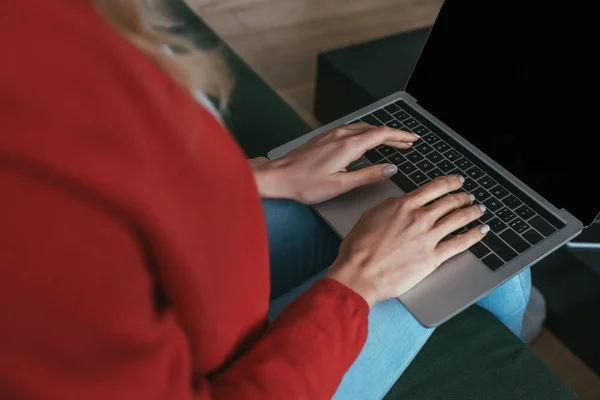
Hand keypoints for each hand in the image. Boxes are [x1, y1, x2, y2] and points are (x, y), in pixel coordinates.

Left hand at [251, 123, 418, 203]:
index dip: (401, 136)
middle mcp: (341, 136)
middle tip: (408, 143)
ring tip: (391, 142)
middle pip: (375, 129)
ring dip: (380, 133)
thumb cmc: (304, 183)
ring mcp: (332, 134)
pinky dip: (366, 133)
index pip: (382, 135)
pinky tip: (365, 140)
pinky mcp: (324, 137)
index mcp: (349, 146)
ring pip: (363, 128)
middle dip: (394, 135)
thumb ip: (368, 175)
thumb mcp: (341, 185)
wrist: (278, 176)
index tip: (413, 140)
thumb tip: (390, 169)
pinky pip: (351, 129)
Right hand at [325, 175, 489, 307]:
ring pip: (459, 219)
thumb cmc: (358, 248)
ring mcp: (428, 237)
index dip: (450, 182)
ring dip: (472, 212)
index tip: (457, 181)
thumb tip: (400, 204)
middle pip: (450, 201)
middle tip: (469, 196)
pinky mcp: (433, 258)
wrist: (359, 273)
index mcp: (403, 205)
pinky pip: (460, 243)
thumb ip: (390, 207)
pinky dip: (474, 235)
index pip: (435, 187)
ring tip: (479, 210)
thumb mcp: (370, 215)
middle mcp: (419, 218)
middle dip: (463, 197)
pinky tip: (482, 231)